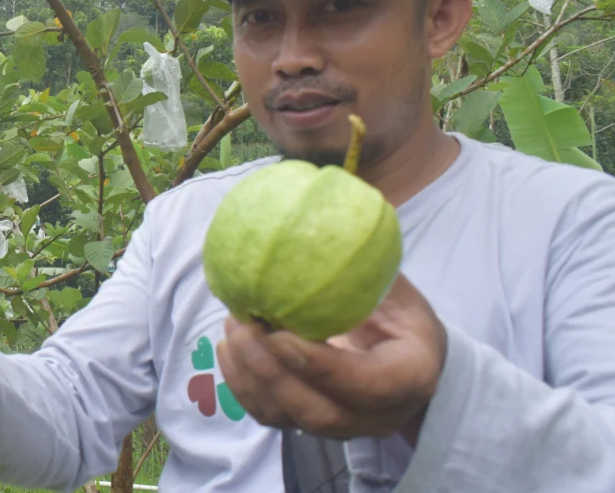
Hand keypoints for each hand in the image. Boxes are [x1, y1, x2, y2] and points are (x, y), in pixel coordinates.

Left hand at [215, 273, 447, 445]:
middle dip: (271, 372)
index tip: (280, 334)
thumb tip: (326, 212)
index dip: (320, 366)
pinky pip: (269, 416)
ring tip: (233, 327)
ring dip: (250, 375)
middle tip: (242, 325)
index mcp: (409, 375)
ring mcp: (343, 425)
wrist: (405, 355)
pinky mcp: (310, 424)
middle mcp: (377, 414)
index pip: (367, 384)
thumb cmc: (398, 312)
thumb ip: (365, 266)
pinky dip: (242, 385)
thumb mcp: (397, 286)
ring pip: (288, 418)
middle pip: (319, 413)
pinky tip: (229, 348)